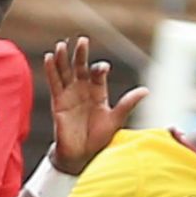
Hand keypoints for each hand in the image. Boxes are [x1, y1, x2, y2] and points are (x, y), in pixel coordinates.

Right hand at [45, 36, 146, 175]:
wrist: (81, 155)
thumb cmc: (99, 139)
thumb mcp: (116, 120)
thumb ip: (128, 104)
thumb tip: (146, 90)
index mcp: (98, 92)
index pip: (98, 74)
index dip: (99, 69)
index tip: (102, 68)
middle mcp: (83, 90)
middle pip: (80, 67)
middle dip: (81, 55)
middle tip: (82, 41)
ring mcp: (70, 95)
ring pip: (65, 72)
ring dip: (63, 58)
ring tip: (62, 45)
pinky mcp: (58, 102)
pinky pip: (54, 83)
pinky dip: (51, 70)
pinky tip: (49, 57)